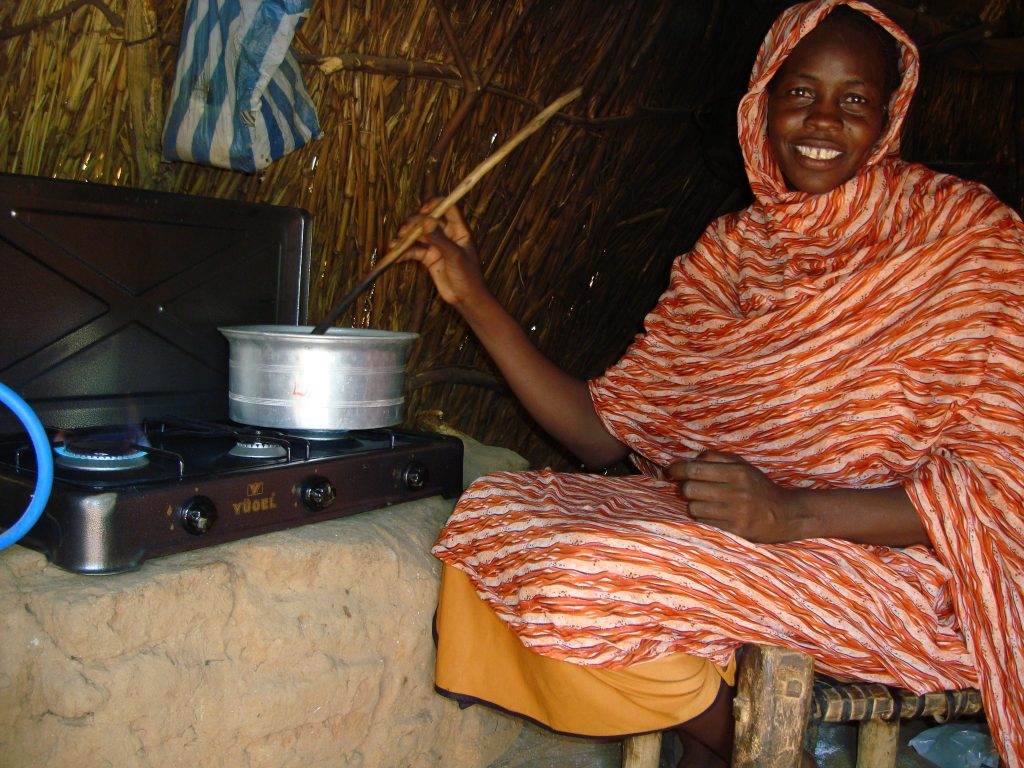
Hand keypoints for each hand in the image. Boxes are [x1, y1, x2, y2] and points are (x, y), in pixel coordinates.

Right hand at [394, 199, 487, 307]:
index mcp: (459, 230)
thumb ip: (440, 239)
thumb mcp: (455, 256)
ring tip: (396, 244)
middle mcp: (447, 234)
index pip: (448, 208)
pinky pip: (414, 251)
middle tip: (404, 232)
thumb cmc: (468, 276)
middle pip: (428, 220)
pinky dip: (404, 252)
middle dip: (414, 223)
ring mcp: (437, 246)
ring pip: (418, 234)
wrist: (466, 299)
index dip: (435, 205)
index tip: (423, 211)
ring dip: (406, 237)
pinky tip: (395, 256)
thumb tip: (426, 222)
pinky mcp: (429, 258)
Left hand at [666, 451, 803, 542]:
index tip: (670, 471)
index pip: (695, 469)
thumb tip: (688, 460)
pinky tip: (712, 514)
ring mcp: (735, 513)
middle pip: (690, 489)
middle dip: (685, 488)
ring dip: (693, 504)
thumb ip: (715, 457)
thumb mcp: (741, 465)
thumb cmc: (757, 487)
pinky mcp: (734, 531)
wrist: (784, 515)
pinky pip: (703, 522)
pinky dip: (702, 517)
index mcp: (737, 472)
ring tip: (704, 502)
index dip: (677, 469)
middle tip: (690, 488)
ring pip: (693, 507)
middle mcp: (736, 492)